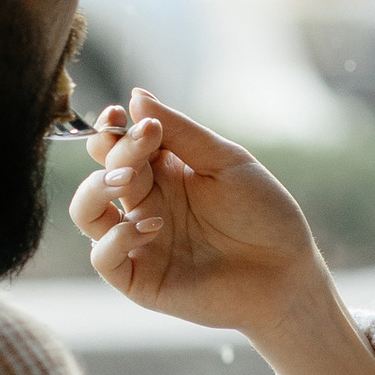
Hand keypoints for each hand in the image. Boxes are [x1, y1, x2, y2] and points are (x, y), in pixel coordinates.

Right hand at [69, 91, 325, 336]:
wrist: (287, 272)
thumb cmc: (262, 214)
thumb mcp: (226, 162)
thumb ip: (180, 132)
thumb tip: (136, 95)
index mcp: (164, 173)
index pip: (119, 145)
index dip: (112, 128)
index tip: (121, 114)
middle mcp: (145, 204)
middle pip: (103, 170)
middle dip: (113, 151)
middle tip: (143, 142)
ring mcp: (138, 242)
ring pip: (86, 212)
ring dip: (96, 189)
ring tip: (127, 180)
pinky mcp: (140, 279)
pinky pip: (103, 257)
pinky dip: (116, 238)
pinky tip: (151, 226)